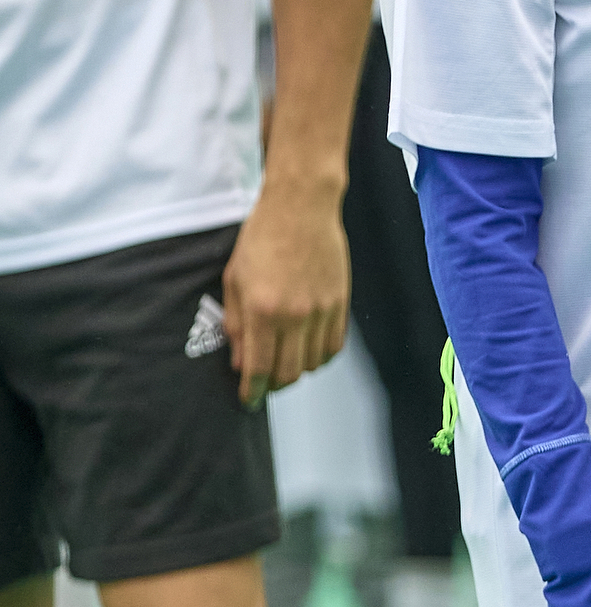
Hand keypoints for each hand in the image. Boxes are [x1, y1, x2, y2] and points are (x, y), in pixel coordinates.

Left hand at [224, 180, 349, 408]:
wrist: (301, 207)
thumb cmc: (262, 237)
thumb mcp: (234, 279)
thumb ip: (236, 324)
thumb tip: (239, 361)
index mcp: (263, 310)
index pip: (258, 368)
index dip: (252, 391)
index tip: (248, 399)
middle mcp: (294, 315)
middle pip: (288, 373)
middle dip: (273, 385)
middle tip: (264, 382)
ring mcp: (321, 310)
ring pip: (313, 364)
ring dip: (297, 370)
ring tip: (285, 362)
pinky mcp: (340, 303)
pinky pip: (333, 346)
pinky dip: (319, 356)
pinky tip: (307, 349)